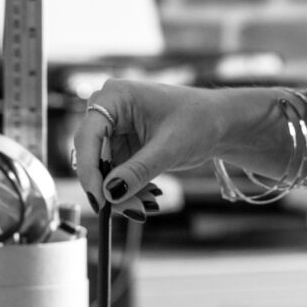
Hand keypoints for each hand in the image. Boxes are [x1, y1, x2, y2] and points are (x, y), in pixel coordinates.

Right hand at [71, 79, 250, 214]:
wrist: (218, 122)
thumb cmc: (198, 121)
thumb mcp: (169, 148)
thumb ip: (137, 171)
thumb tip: (109, 194)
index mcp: (115, 96)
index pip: (88, 136)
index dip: (89, 170)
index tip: (99, 199)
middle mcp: (108, 110)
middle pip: (91, 154)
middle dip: (107, 185)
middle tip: (130, 210)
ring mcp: (114, 128)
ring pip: (102, 169)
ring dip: (120, 192)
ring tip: (145, 208)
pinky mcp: (122, 145)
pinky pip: (115, 173)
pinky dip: (128, 188)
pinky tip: (149, 196)